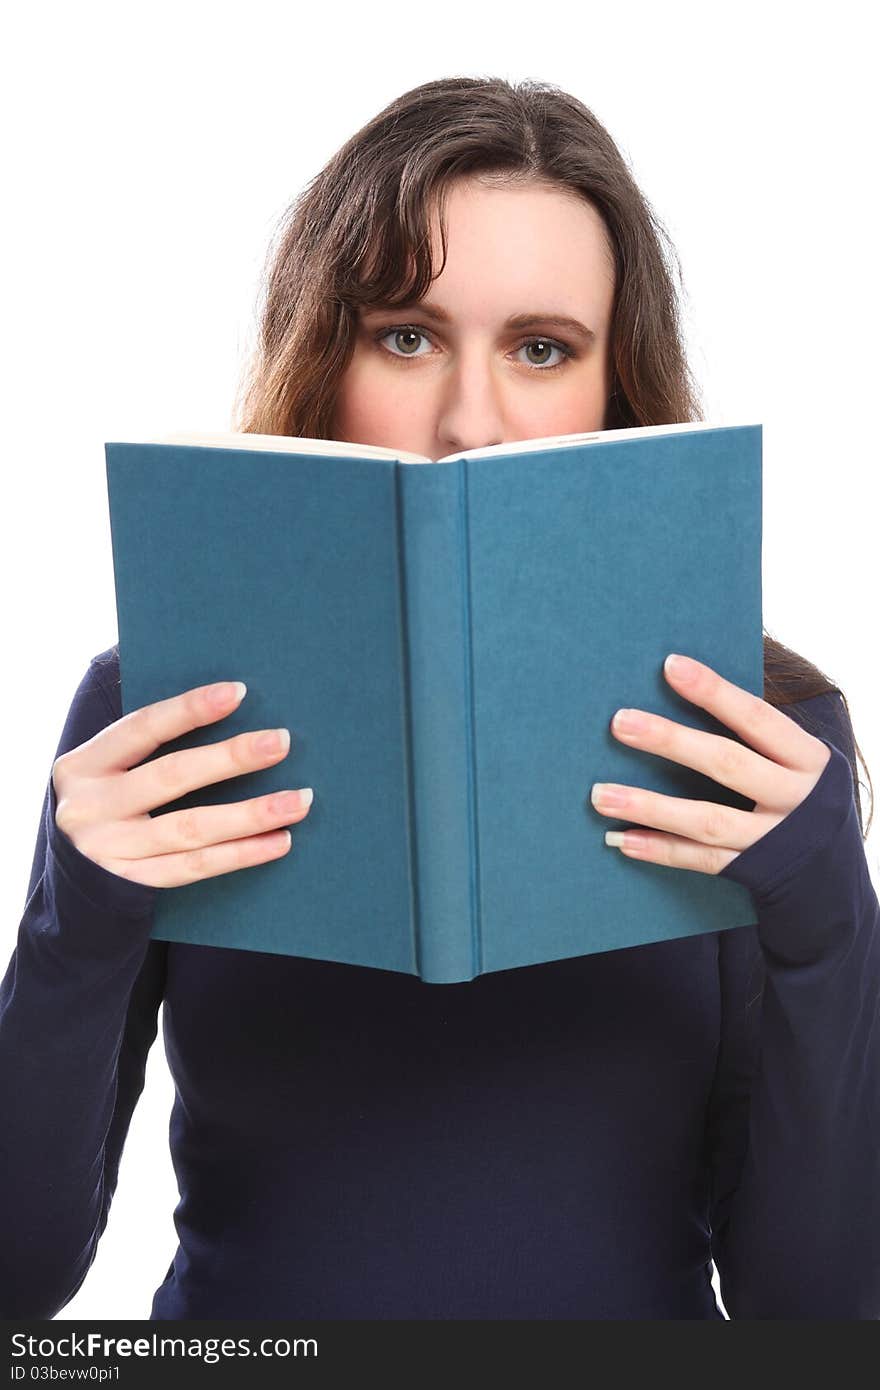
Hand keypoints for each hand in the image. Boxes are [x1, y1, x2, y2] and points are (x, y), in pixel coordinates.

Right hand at [52, 681, 313, 887]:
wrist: (66, 870)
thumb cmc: (105, 797)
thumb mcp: (105, 765)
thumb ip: (146, 738)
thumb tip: (225, 697)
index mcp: (82, 765)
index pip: (142, 728)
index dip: (189, 709)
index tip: (238, 691)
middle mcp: (89, 807)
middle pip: (171, 777)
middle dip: (231, 758)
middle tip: (282, 742)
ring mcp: (109, 851)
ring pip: (190, 829)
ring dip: (250, 814)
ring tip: (298, 800)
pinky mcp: (131, 884)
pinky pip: (195, 868)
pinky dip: (241, 854)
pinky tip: (278, 841)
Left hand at [590, 653, 831, 874]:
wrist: (835, 873)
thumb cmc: (802, 794)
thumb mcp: (797, 760)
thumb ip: (755, 733)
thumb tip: (684, 682)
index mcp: (808, 758)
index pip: (758, 718)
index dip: (715, 692)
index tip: (670, 665)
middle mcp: (797, 798)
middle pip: (727, 764)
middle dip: (670, 741)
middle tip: (619, 722)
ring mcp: (775, 840)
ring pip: (706, 820)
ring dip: (649, 806)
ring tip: (600, 795)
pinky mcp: (755, 872)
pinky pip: (701, 861)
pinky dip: (660, 849)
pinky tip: (622, 839)